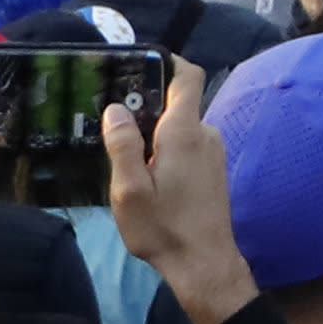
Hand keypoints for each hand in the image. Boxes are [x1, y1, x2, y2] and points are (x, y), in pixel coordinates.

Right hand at [104, 63, 257, 323]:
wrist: (204, 261)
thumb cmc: (163, 227)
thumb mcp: (128, 190)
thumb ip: (122, 145)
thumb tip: (115, 107)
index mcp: (185, 132)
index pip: (188, 77)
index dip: (167, 61)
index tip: (138, 62)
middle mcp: (206, 133)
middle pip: (177, 103)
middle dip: (146, 105)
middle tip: (108, 118)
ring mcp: (213, 151)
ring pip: (179, 127)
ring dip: (152, 133)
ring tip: (118, 149)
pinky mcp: (213, 169)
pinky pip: (186, 145)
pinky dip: (164, 149)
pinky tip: (141, 171)